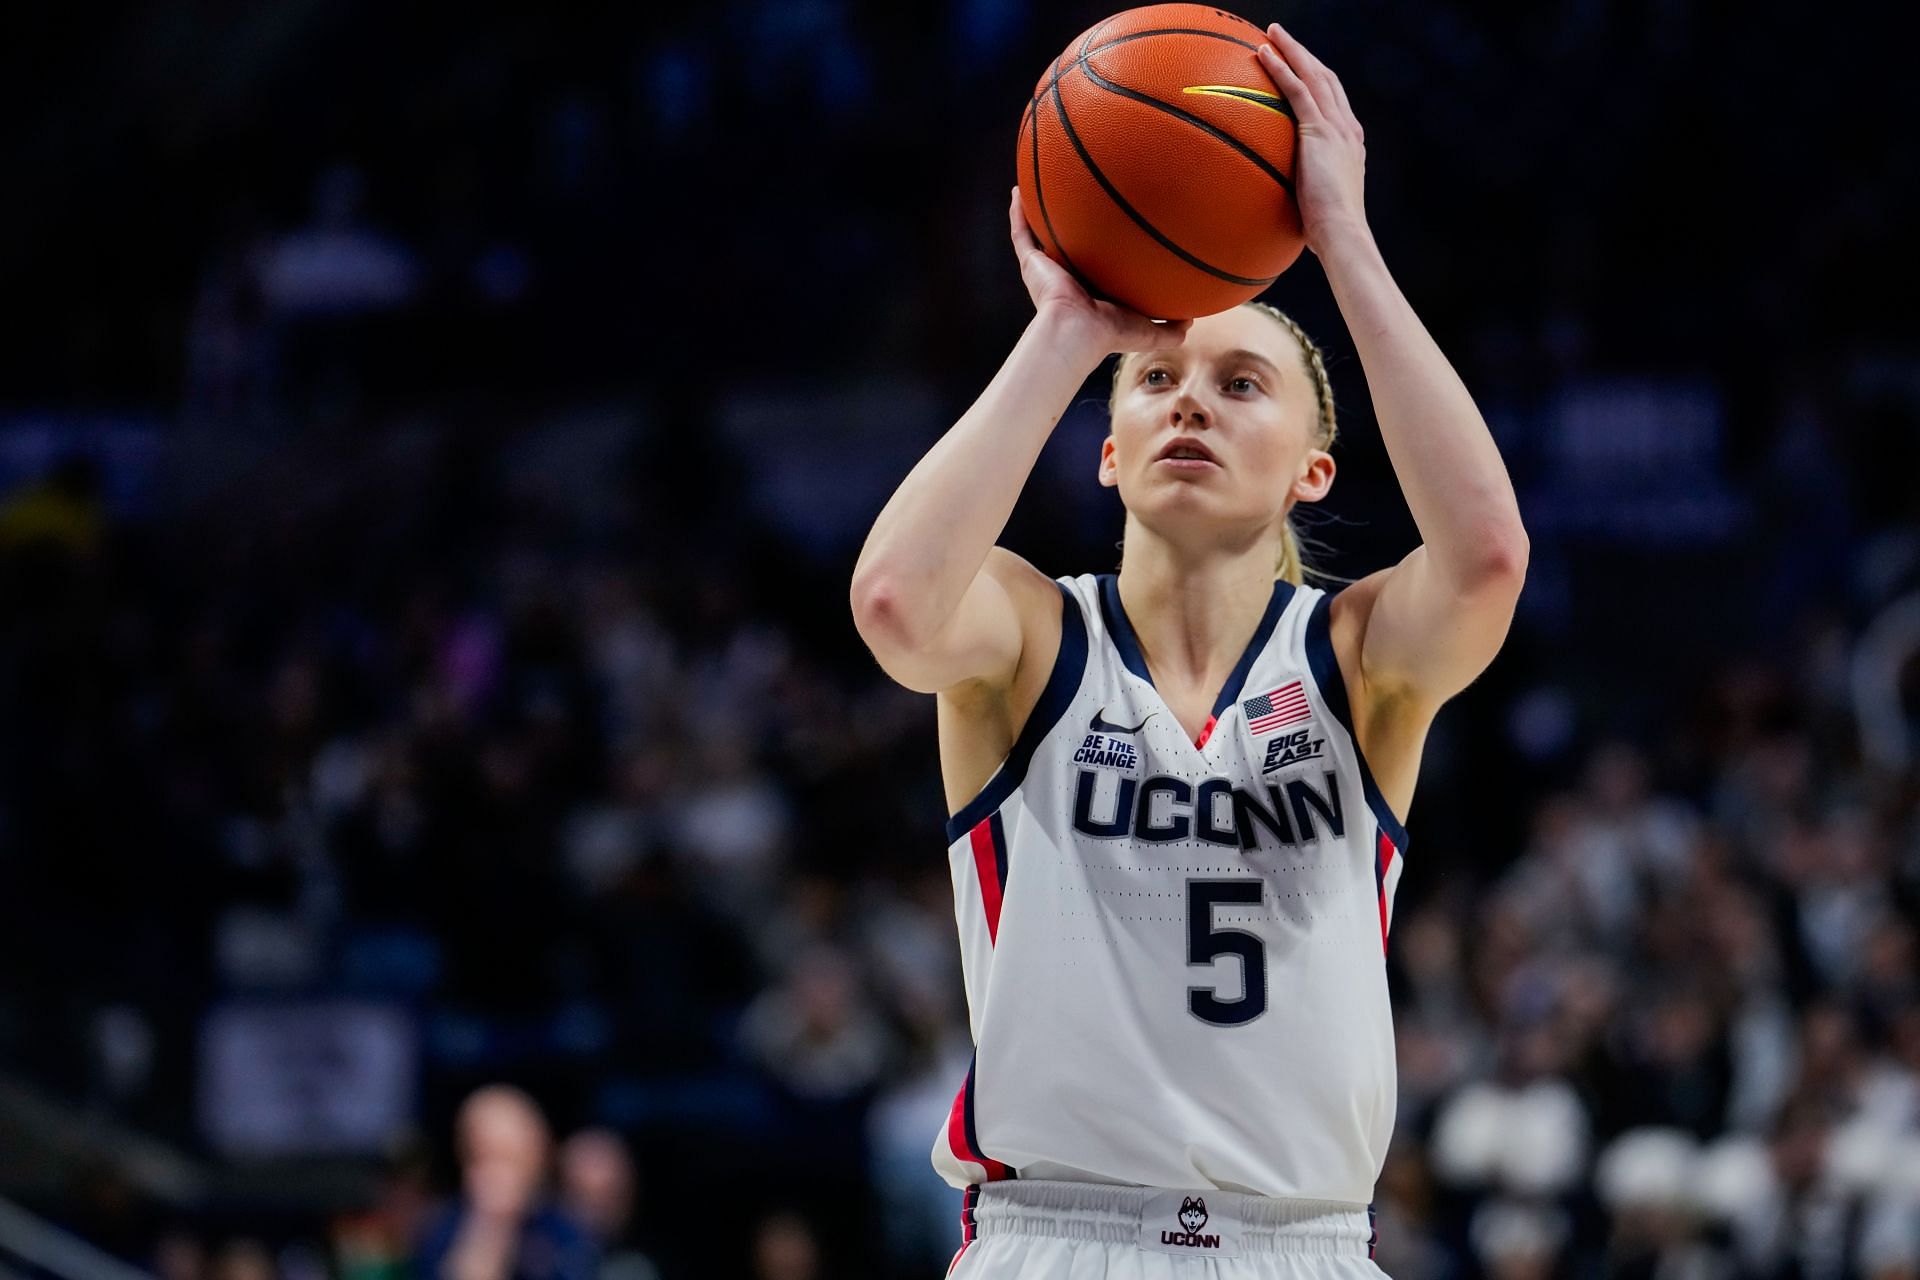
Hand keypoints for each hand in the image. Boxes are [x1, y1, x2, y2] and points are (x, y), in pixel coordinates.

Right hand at [1008, 187, 1190, 352]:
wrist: (1078, 332)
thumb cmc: (1110, 334)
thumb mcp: (1149, 331)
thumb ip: (1170, 328)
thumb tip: (1191, 319)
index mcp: (1091, 291)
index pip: (1098, 266)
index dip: (1103, 250)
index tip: (1114, 228)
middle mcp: (1068, 277)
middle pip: (1068, 246)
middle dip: (1071, 228)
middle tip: (1080, 201)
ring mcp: (1047, 269)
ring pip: (1040, 236)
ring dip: (1038, 214)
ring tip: (1040, 186)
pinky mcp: (1032, 264)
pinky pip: (1021, 233)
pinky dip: (1017, 213)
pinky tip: (1017, 191)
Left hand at [1256, 24, 1369, 252]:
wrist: (1342, 233)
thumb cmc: (1326, 235)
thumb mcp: (1315, 210)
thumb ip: (1300, 199)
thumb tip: (1277, 212)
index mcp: (1349, 144)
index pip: (1334, 103)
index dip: (1319, 81)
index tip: (1303, 69)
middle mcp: (1347, 129)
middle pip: (1326, 79)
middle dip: (1305, 55)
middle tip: (1283, 37)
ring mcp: (1336, 127)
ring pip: (1313, 74)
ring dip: (1292, 49)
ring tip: (1272, 32)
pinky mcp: (1320, 131)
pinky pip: (1296, 89)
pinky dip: (1280, 67)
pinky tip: (1262, 52)